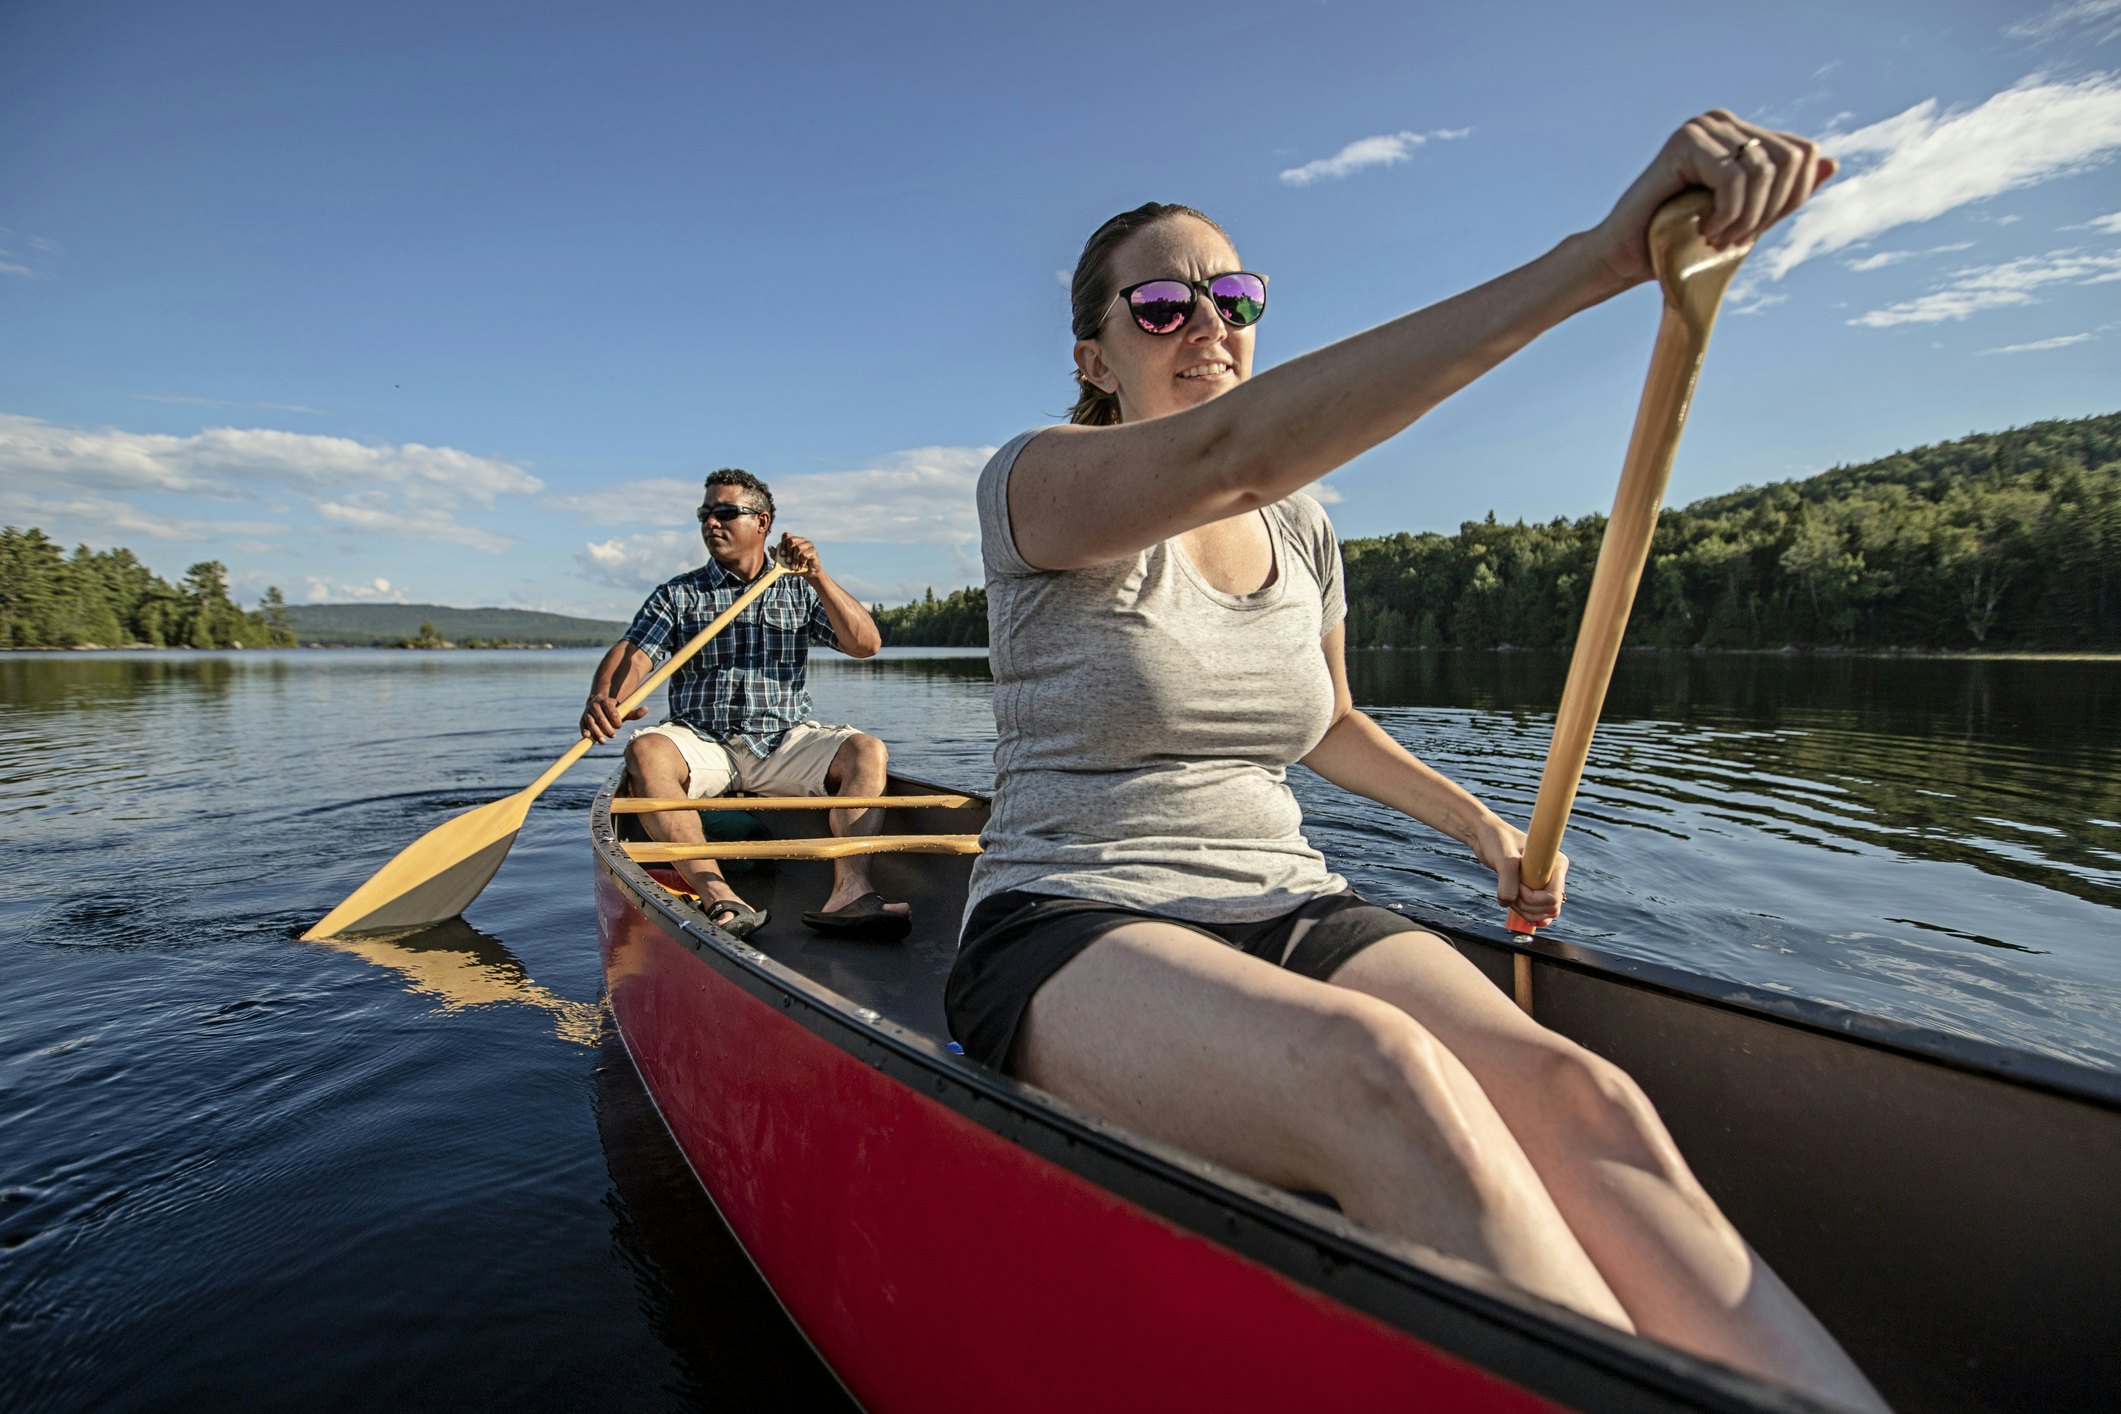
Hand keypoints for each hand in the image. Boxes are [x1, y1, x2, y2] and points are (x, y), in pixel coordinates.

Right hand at [579, 691, 645, 742]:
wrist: (599, 704)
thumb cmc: (615, 710)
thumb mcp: (624, 710)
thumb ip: (634, 712)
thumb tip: (646, 709)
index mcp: (606, 701)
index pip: (610, 709)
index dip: (614, 717)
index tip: (619, 726)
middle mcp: (595, 706)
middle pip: (600, 717)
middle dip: (606, 727)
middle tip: (614, 736)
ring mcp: (587, 712)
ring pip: (590, 722)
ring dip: (596, 731)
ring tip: (603, 741)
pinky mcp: (582, 719)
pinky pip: (582, 725)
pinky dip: (584, 730)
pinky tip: (588, 737)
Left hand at [776, 532, 821, 579]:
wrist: (807, 574)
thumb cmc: (795, 566)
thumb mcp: (783, 563)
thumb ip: (776, 555)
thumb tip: (770, 548)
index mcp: (793, 540)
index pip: (786, 535)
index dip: (783, 544)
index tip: (782, 554)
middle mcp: (801, 540)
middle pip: (791, 540)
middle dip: (788, 553)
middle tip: (788, 562)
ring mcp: (808, 544)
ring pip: (798, 548)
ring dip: (795, 560)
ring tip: (795, 567)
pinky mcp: (813, 550)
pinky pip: (804, 554)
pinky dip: (801, 562)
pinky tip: (802, 565)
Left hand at [1474, 817, 1568, 926]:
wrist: (1487, 837)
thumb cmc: (1497, 840)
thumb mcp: (1503, 859)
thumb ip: (1508, 881)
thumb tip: (1508, 902)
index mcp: (1557, 865)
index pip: (1553, 897)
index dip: (1532, 898)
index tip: (1516, 883)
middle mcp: (1555, 876)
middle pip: (1550, 909)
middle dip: (1528, 907)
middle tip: (1511, 891)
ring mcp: (1546, 884)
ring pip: (1544, 914)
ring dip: (1524, 911)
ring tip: (1509, 893)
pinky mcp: (1536, 891)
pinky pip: (1539, 914)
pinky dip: (1526, 914)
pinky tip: (1515, 906)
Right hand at [1588, 110, 1837, 290]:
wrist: (1627, 256)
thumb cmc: (1681, 241)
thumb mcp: (1748, 218)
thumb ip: (1785, 192)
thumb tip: (1832, 162)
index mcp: (1740, 132)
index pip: (1803, 152)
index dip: (1791, 199)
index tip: (1753, 232)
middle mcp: (1722, 120)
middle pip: (1792, 158)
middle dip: (1771, 210)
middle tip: (1734, 240)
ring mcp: (1702, 126)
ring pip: (1766, 169)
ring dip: (1747, 216)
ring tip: (1717, 238)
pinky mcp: (1685, 141)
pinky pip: (1735, 177)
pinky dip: (1729, 213)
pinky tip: (1704, 229)